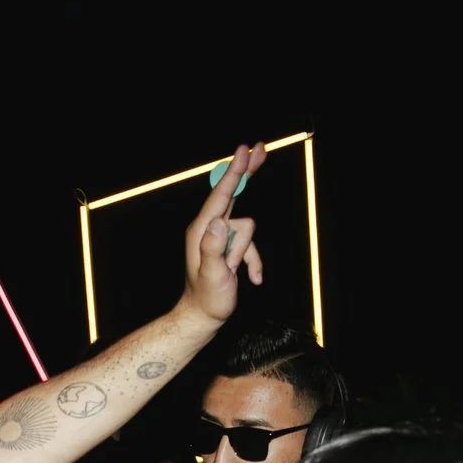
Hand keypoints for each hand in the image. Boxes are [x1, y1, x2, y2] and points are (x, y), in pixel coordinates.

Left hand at [179, 143, 266, 323]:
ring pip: (248, 229)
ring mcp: (220, 236)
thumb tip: (218, 222)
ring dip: (246, 253)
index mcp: (202, 229)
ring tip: (234, 272)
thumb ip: (212, 248)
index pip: (222, 194)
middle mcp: (209, 227)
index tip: (244, 150)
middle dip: (247, 172)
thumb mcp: (211, 275)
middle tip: (260, 147)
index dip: (235, 171)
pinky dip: (253, 263)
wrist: (204, 315)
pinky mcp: (229, 245)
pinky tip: (250, 279)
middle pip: (233, 193)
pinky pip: (252, 246)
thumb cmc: (206, 298)